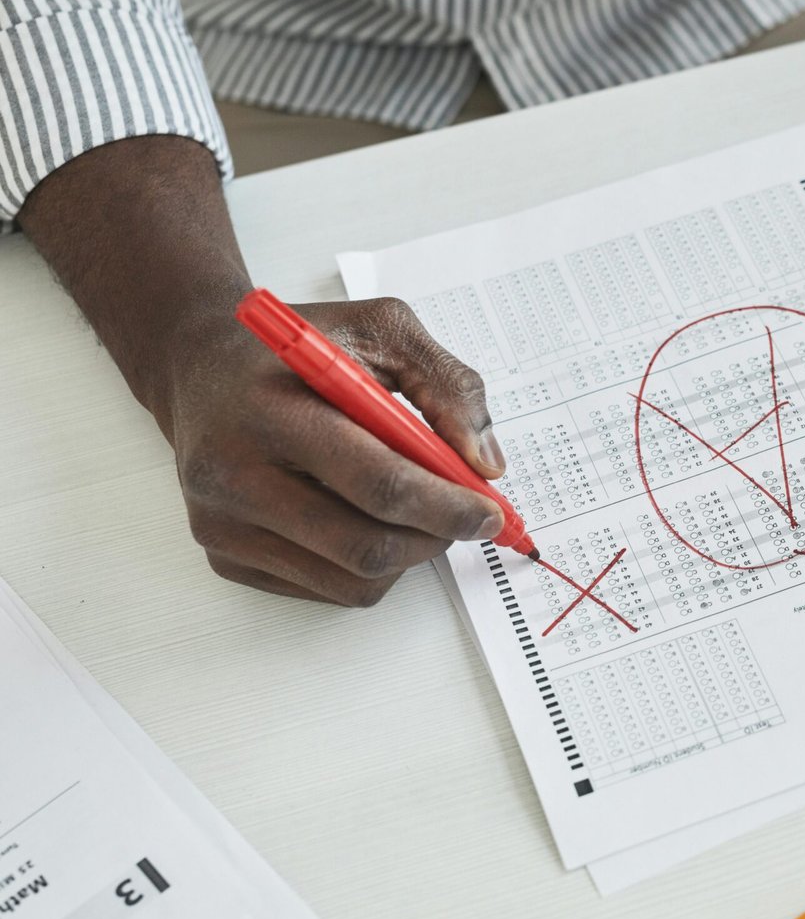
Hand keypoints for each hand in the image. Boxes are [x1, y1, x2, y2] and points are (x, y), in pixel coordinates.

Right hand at [151, 298, 507, 605]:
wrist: (199, 364)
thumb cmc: (294, 349)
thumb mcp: (381, 329)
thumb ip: (447, 385)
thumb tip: (486, 466)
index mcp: (270, 410)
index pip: (377, 484)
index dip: (447, 508)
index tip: (489, 513)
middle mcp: (232, 474)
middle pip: (366, 546)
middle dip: (435, 538)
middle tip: (466, 516)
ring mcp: (222, 524)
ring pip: (353, 581)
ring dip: (407, 556)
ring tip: (413, 508)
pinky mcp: (224, 555)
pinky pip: (326, 589)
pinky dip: (368, 565)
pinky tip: (362, 516)